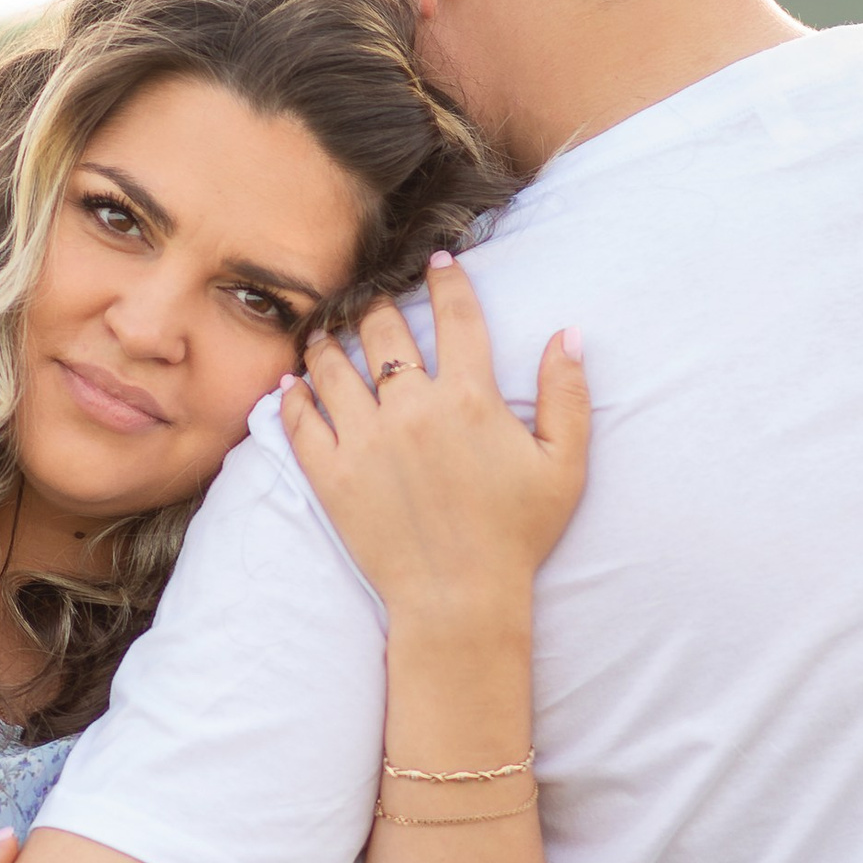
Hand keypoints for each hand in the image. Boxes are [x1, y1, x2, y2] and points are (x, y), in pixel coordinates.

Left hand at [278, 255, 589, 625]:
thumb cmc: (517, 535)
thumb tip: (569, 333)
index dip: (448, 280)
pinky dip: (292, 396)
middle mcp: (413, 409)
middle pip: (383, 329)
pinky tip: (293, 384)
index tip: (439, 262)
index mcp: (471, 399)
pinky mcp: (331, 475)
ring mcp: (365, 440)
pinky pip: (299, 420)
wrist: (459, 600)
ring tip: (326, 332)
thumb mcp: (564, 466)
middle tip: (370, 298)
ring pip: (332, 365)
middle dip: (376, 303)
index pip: (457, 316)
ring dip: (328, 340)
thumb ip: (567, 395)